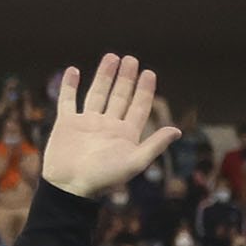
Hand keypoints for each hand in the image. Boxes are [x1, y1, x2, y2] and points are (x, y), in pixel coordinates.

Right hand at [41, 56, 182, 199]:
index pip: (138, 107)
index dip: (145, 91)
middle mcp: (107, 126)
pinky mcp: (67, 124)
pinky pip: (68, 101)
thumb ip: (155, 145)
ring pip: (97, 94)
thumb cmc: (104, 178)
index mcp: (125, 134)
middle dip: (126, 78)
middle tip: (131, 59)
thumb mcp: (134, 162)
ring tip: (111, 57)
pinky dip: (69, 86)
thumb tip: (178, 131)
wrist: (70, 188)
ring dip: (104, 76)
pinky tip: (74, 71)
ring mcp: (87, 123)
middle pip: (119, 96)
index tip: (149, 73)